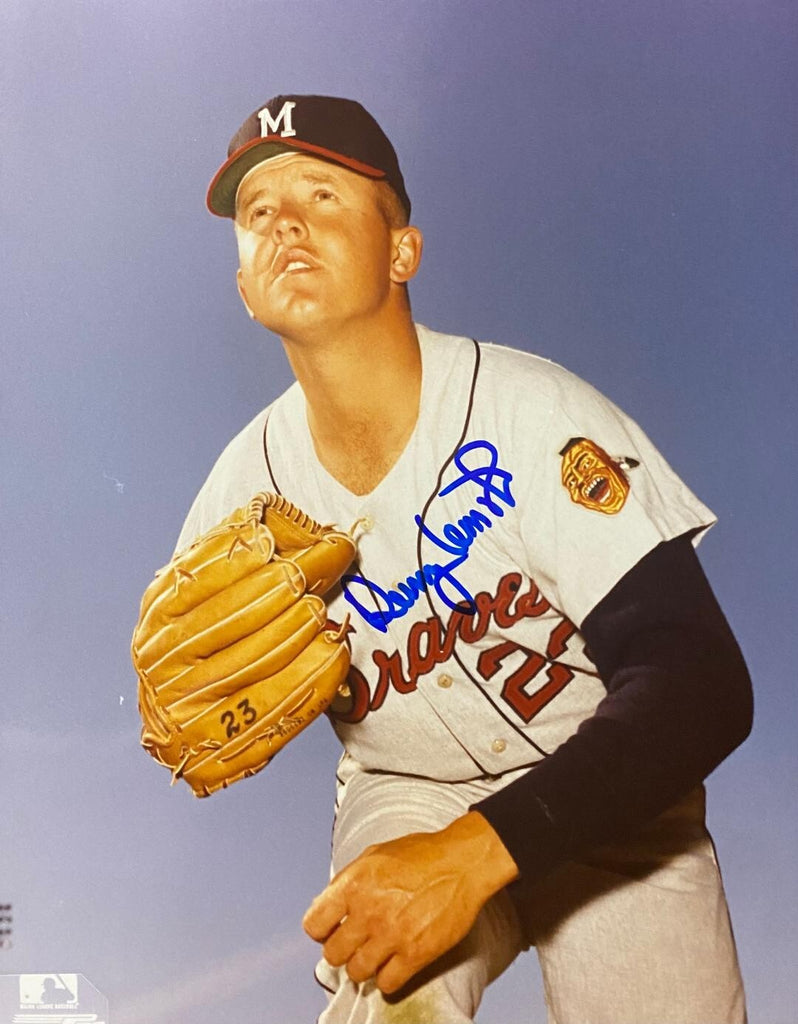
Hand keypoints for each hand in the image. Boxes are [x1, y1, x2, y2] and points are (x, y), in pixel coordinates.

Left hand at [302, 810, 518, 994]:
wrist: (462, 863)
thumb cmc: (421, 854)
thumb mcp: (374, 854)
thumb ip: (348, 880)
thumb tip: (329, 904)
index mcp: (353, 884)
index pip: (313, 925)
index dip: (322, 929)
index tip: (332, 929)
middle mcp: (368, 912)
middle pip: (333, 954)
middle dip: (342, 949)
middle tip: (355, 943)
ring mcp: (391, 935)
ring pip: (356, 972)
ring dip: (364, 965)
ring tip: (375, 954)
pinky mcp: (416, 954)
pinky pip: (387, 984)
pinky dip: (387, 979)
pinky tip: (394, 965)